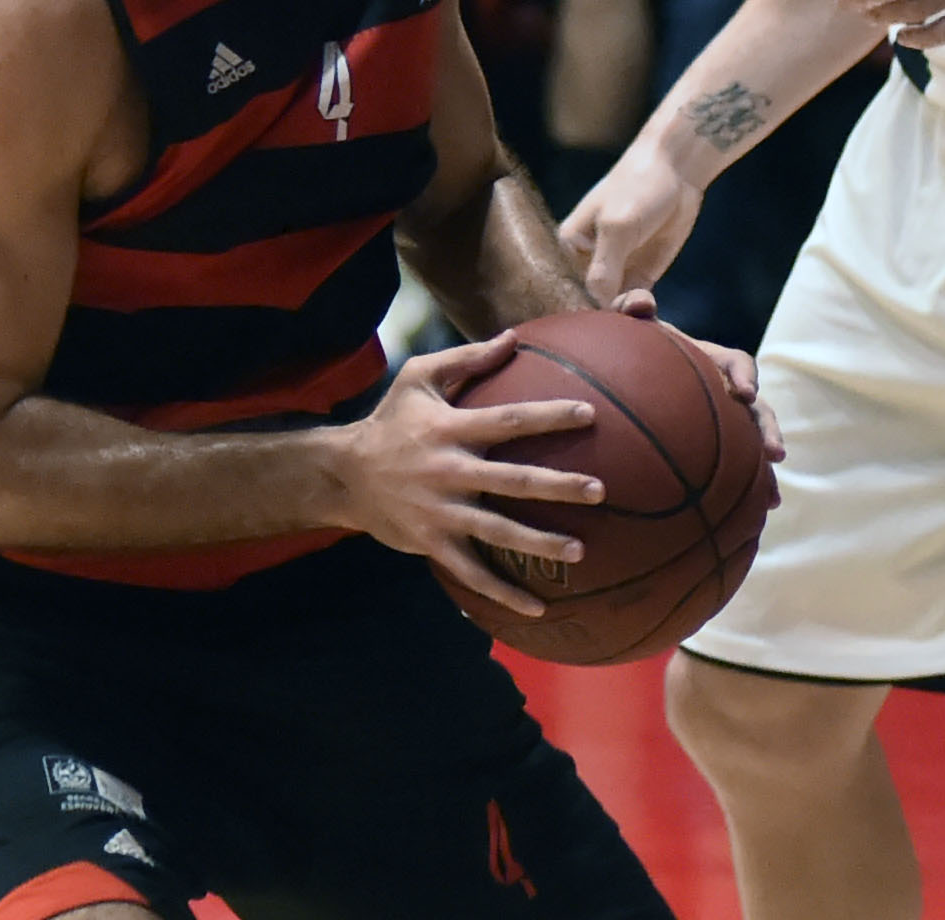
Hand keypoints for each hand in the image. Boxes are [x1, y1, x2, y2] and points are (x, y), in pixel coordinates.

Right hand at [336, 331, 604, 617]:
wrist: (344, 474)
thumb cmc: (391, 420)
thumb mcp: (418, 378)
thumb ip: (466, 359)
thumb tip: (514, 336)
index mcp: (449, 429)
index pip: (508, 420)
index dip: (548, 416)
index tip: (590, 413)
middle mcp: (447, 471)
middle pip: (512, 480)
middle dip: (558, 486)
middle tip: (600, 490)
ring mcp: (440, 512)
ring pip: (497, 533)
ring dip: (540, 544)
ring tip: (580, 552)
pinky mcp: (432, 544)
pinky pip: (473, 573)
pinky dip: (504, 594)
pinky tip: (540, 608)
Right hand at [561, 147, 705, 304]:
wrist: (677, 168)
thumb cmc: (638, 187)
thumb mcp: (618, 226)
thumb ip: (605, 268)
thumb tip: (598, 304)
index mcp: (572, 246)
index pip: (574, 287)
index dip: (589, 308)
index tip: (605, 324)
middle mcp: (589, 261)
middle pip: (595, 301)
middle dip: (612, 315)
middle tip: (634, 316)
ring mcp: (617, 268)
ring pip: (618, 305)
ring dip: (632, 316)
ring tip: (647, 308)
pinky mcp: (641, 273)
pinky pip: (637, 301)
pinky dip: (644, 312)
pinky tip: (654, 319)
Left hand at [607, 288, 785, 492]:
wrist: (616, 372)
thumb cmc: (626, 346)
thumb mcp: (626, 326)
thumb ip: (631, 309)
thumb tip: (642, 303)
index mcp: (710, 360)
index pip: (738, 363)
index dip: (747, 376)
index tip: (744, 393)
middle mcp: (722, 392)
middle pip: (758, 410)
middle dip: (768, 429)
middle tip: (774, 452)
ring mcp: (719, 422)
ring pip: (750, 445)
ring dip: (763, 469)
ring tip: (770, 497)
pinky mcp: (709, 448)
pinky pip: (729, 470)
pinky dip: (738, 491)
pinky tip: (741, 520)